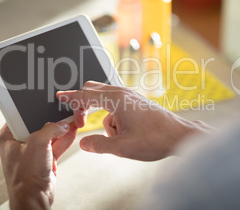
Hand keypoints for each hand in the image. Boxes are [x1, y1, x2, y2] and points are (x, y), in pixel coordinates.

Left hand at [0, 116, 84, 208]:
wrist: (34, 199)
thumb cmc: (25, 177)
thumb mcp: (37, 144)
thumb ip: (50, 129)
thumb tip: (61, 124)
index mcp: (8, 137)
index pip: (22, 116)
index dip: (35, 110)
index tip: (47, 103)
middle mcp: (19, 144)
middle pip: (39, 125)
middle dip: (52, 120)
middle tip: (62, 112)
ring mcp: (33, 152)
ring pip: (50, 135)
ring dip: (61, 129)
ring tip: (72, 120)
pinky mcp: (44, 160)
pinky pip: (56, 145)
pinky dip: (65, 139)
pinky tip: (72, 131)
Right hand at [57, 81, 213, 160]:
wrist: (179, 136)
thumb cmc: (156, 139)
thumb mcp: (122, 147)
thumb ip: (98, 145)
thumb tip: (83, 143)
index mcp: (117, 99)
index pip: (86, 95)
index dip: (71, 97)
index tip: (59, 95)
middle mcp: (123, 93)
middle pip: (94, 91)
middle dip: (84, 105)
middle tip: (81, 123)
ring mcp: (131, 97)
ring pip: (105, 102)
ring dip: (104, 118)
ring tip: (116, 138)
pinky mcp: (136, 103)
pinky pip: (116, 107)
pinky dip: (114, 119)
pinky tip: (125, 134)